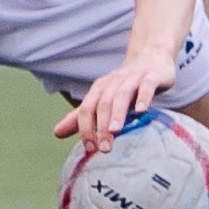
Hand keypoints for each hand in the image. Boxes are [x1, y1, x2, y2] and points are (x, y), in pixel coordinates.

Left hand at [55, 47, 177, 150]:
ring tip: (115, 131)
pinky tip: (142, 111)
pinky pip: (147, 86)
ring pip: (122, 95)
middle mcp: (114, 82)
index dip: (85, 128)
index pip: (86, 108)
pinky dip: (143, 97)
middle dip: (101, 127)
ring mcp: (133, 78)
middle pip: (103, 104)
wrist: (152, 60)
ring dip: (117, 113)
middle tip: (104, 149)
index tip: (90, 148)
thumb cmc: (126, 86)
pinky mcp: (152, 77)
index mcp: (100, 89)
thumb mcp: (103, 100)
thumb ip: (81, 117)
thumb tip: (56, 133)